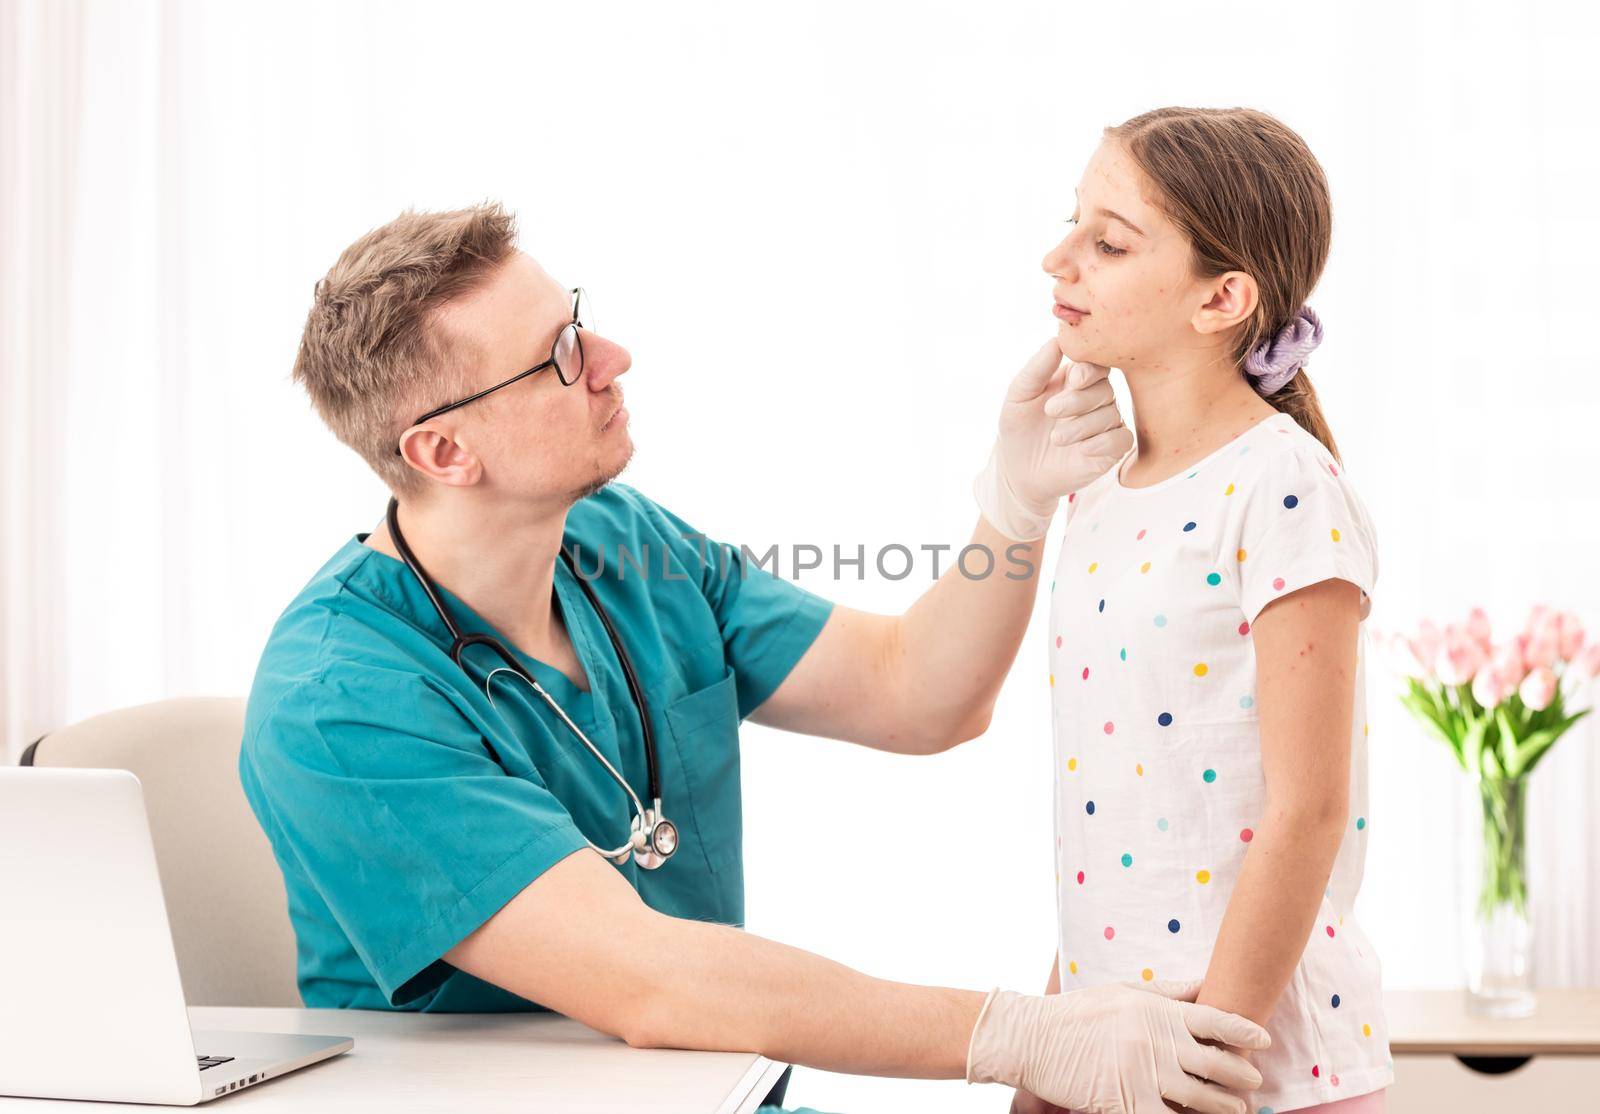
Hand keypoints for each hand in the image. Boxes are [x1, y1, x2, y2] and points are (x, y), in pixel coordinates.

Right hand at [967, 978, 1270, 1113]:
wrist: (1032, 1037)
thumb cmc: (1078, 1013)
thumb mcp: (1124, 992)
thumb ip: (1168, 993)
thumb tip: (1205, 985)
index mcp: (1156, 1011)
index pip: (1214, 1019)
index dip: (1244, 1030)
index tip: (1263, 1041)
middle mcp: (1155, 1040)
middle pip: (1216, 1064)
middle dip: (1241, 1077)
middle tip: (1253, 1084)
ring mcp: (1141, 1072)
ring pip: (1199, 1100)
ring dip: (1223, 1109)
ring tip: (1234, 1111)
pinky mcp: (1125, 1101)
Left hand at [975, 338, 1132, 540]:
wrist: (1018, 472)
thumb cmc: (1019, 428)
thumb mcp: (1019, 396)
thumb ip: (1037, 368)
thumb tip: (1057, 340)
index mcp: (1076, 380)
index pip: (1096, 364)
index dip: (1089, 370)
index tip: (1073, 379)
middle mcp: (1095, 398)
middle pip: (1104, 388)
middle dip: (1078, 400)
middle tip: (1051, 411)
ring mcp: (1105, 424)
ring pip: (1110, 415)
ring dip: (1082, 426)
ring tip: (1055, 438)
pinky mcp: (1111, 449)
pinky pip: (1122, 439)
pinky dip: (1104, 443)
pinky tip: (1083, 449)